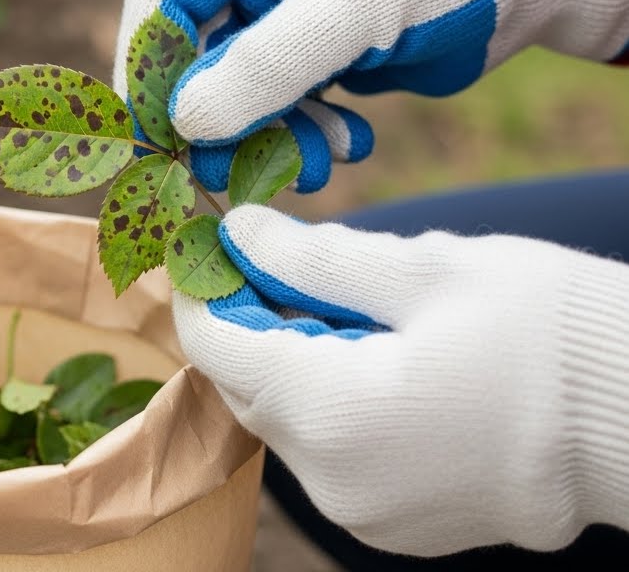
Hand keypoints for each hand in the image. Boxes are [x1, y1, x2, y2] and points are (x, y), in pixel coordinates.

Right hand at [114, 0, 628, 193]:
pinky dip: (303, 134)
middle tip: (233, 179)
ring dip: (266, 139)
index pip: (158, 5)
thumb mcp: (354, 9)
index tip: (159, 146)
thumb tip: (184, 124)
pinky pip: (277, 105)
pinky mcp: (305, 47)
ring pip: (233, 91)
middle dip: (217, 123)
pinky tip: (347, 144)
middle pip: (189, 57)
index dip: (148, 78)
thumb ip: (267, 65)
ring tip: (315, 167)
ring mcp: (274, 7)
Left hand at [174, 205, 628, 555]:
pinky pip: (332, 457)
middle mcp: (332, 481)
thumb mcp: (427, 271)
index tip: (222, 242)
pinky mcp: (398, 525)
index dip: (208, 286)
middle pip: (246, 387)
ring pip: (288, 423)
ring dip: (296, 364)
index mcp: (328, 412)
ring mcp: (365, 513)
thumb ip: (312, 258)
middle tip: (292, 263)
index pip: (214, 345)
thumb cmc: (551, 334)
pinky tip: (385, 363)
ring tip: (358, 313)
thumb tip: (237, 233)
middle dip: (254, 322)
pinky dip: (335, 406)